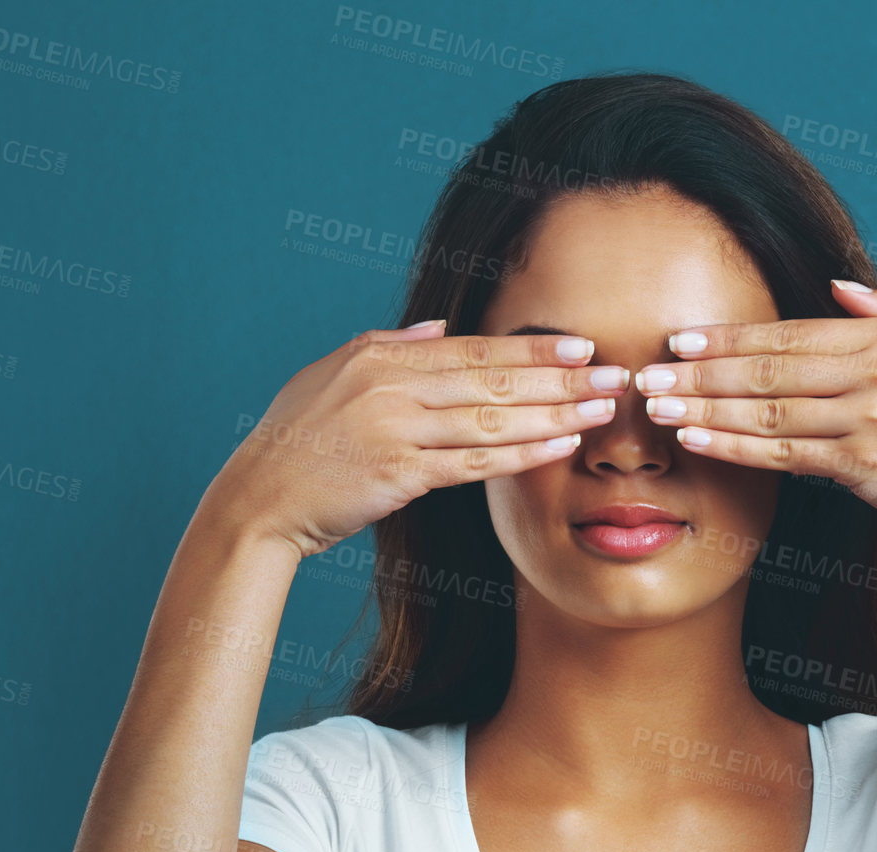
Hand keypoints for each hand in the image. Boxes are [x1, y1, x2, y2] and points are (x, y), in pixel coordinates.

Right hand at [205, 322, 627, 559]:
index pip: (475, 349)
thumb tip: (438, 328)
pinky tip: (560, 447)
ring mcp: (397, 430)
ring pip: (493, 420)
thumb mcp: (333, 374)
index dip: (533, 349)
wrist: (260, 497)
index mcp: (382, 356)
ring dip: (554, 414)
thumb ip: (390, 346)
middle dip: (562, 378)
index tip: (581, 346)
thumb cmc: (298, 439)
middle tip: (616, 375)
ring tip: (602, 410)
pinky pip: (474, 464)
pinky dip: (521, 455)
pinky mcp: (400, 475)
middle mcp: (394, 385)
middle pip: (495, 380)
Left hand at [635, 283, 876, 543]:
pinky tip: (697, 441)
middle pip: (769, 369)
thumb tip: (836, 285)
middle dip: (701, 371)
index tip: (681, 338)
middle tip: (648, 373)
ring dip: (705, 408)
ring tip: (657, 407)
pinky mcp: (861, 464)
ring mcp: (868, 418)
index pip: (790, 334)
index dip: (730, 337)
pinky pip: (783, 454)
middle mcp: (876, 372)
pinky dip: (735, 446)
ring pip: (768, 411)